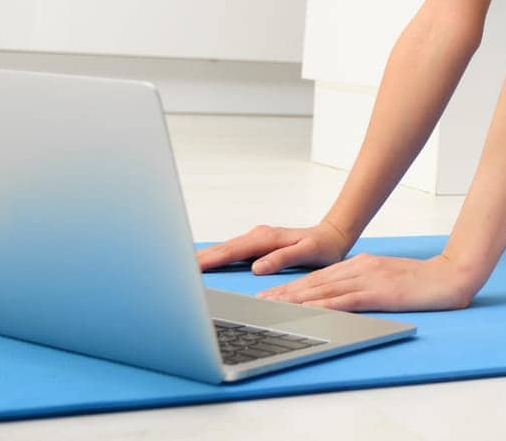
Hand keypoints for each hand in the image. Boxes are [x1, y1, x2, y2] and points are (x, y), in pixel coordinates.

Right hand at [195, 219, 353, 274]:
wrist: (331, 236)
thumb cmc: (321, 247)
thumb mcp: (307, 253)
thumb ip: (283, 259)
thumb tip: (258, 266)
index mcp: (266, 239)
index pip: (232, 251)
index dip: (211, 260)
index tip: (191, 267)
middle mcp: (258, 236)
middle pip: (223, 248)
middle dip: (199, 258)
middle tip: (173, 269)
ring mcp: (256, 239)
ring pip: (225, 248)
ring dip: (205, 257)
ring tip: (182, 267)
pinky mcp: (257, 244)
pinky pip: (231, 250)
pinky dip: (216, 256)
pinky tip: (205, 263)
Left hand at [255, 252, 475, 312]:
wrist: (452, 275)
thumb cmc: (423, 281)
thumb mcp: (389, 278)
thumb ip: (367, 283)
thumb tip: (346, 294)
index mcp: (362, 264)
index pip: (321, 277)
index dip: (294, 287)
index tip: (272, 295)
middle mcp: (361, 267)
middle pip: (316, 282)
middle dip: (286, 293)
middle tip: (260, 303)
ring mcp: (369, 278)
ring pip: (325, 290)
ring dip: (296, 300)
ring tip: (274, 308)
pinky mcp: (379, 292)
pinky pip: (346, 300)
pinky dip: (324, 306)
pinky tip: (309, 311)